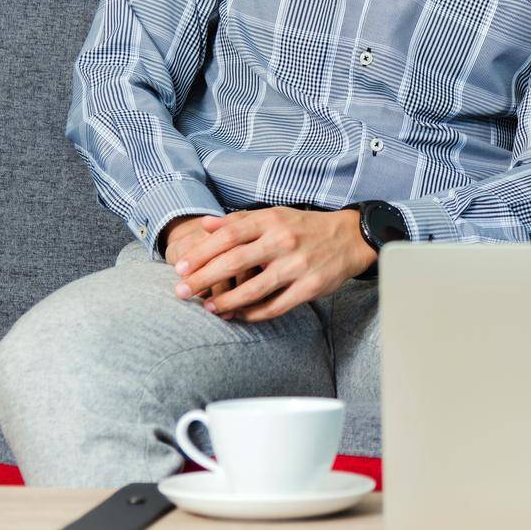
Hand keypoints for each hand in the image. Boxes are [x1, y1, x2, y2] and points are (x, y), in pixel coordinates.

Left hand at [171, 207, 377, 323]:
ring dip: (226, 302)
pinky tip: (239, 315)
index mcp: (272, 220)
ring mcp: (297, 265)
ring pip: (253, 289)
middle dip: (203, 279)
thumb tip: (205, 225)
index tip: (180, 268)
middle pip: (234, 262)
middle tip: (181, 292)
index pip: (228, 235)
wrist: (350, 237)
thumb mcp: (275, 215)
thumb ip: (240, 220)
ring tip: (208, 308)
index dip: (201, 252)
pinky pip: (275, 306)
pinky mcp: (310, 287)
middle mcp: (283, 240)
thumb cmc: (305, 227)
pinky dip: (254, 313)